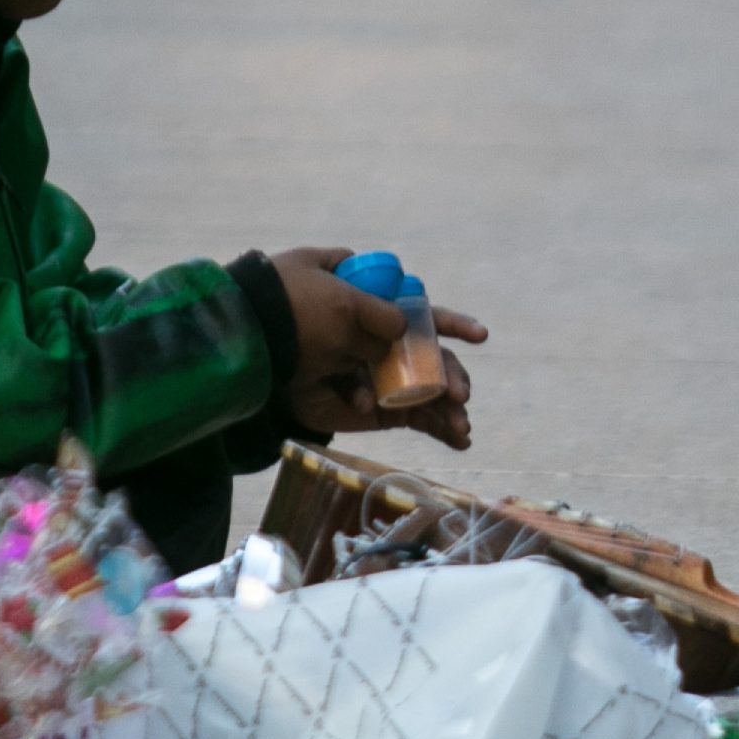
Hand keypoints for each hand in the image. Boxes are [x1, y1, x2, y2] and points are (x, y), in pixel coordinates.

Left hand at [266, 245, 485, 449]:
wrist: (258, 348)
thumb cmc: (296, 311)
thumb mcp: (340, 299)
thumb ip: (378, 314)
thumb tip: (407, 330)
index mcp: (374, 309)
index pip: (421, 314)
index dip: (451, 323)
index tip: (480, 335)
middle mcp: (380, 343)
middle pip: (429, 358)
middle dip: (451, 376)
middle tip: (460, 395)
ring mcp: (376, 378)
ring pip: (425, 391)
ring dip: (448, 408)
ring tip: (463, 428)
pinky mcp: (370, 410)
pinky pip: (410, 417)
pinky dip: (435, 427)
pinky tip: (458, 439)